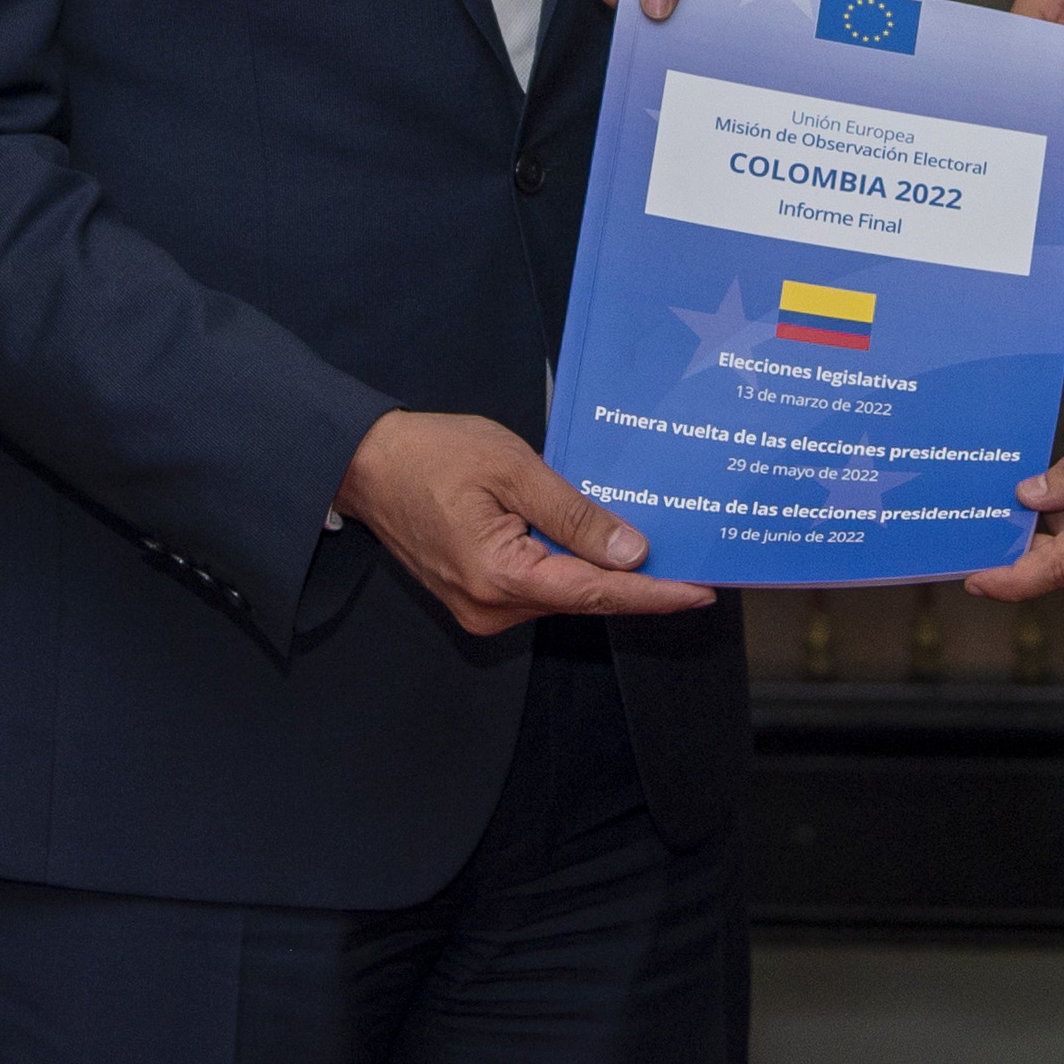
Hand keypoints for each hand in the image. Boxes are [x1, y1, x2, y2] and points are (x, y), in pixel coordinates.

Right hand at [339, 410, 715, 634]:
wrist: (363, 464)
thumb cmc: (430, 454)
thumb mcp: (514, 469)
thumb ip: (575, 515)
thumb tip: (630, 553)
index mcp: (500, 576)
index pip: (597, 593)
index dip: (654, 593)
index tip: (701, 592)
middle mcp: (491, 607)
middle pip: (583, 599)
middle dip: (635, 582)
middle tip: (689, 561)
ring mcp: (481, 609)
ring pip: (562, 596)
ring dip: (601, 574)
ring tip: (650, 547)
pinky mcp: (476, 598)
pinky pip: (538, 589)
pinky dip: (568, 570)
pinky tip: (593, 545)